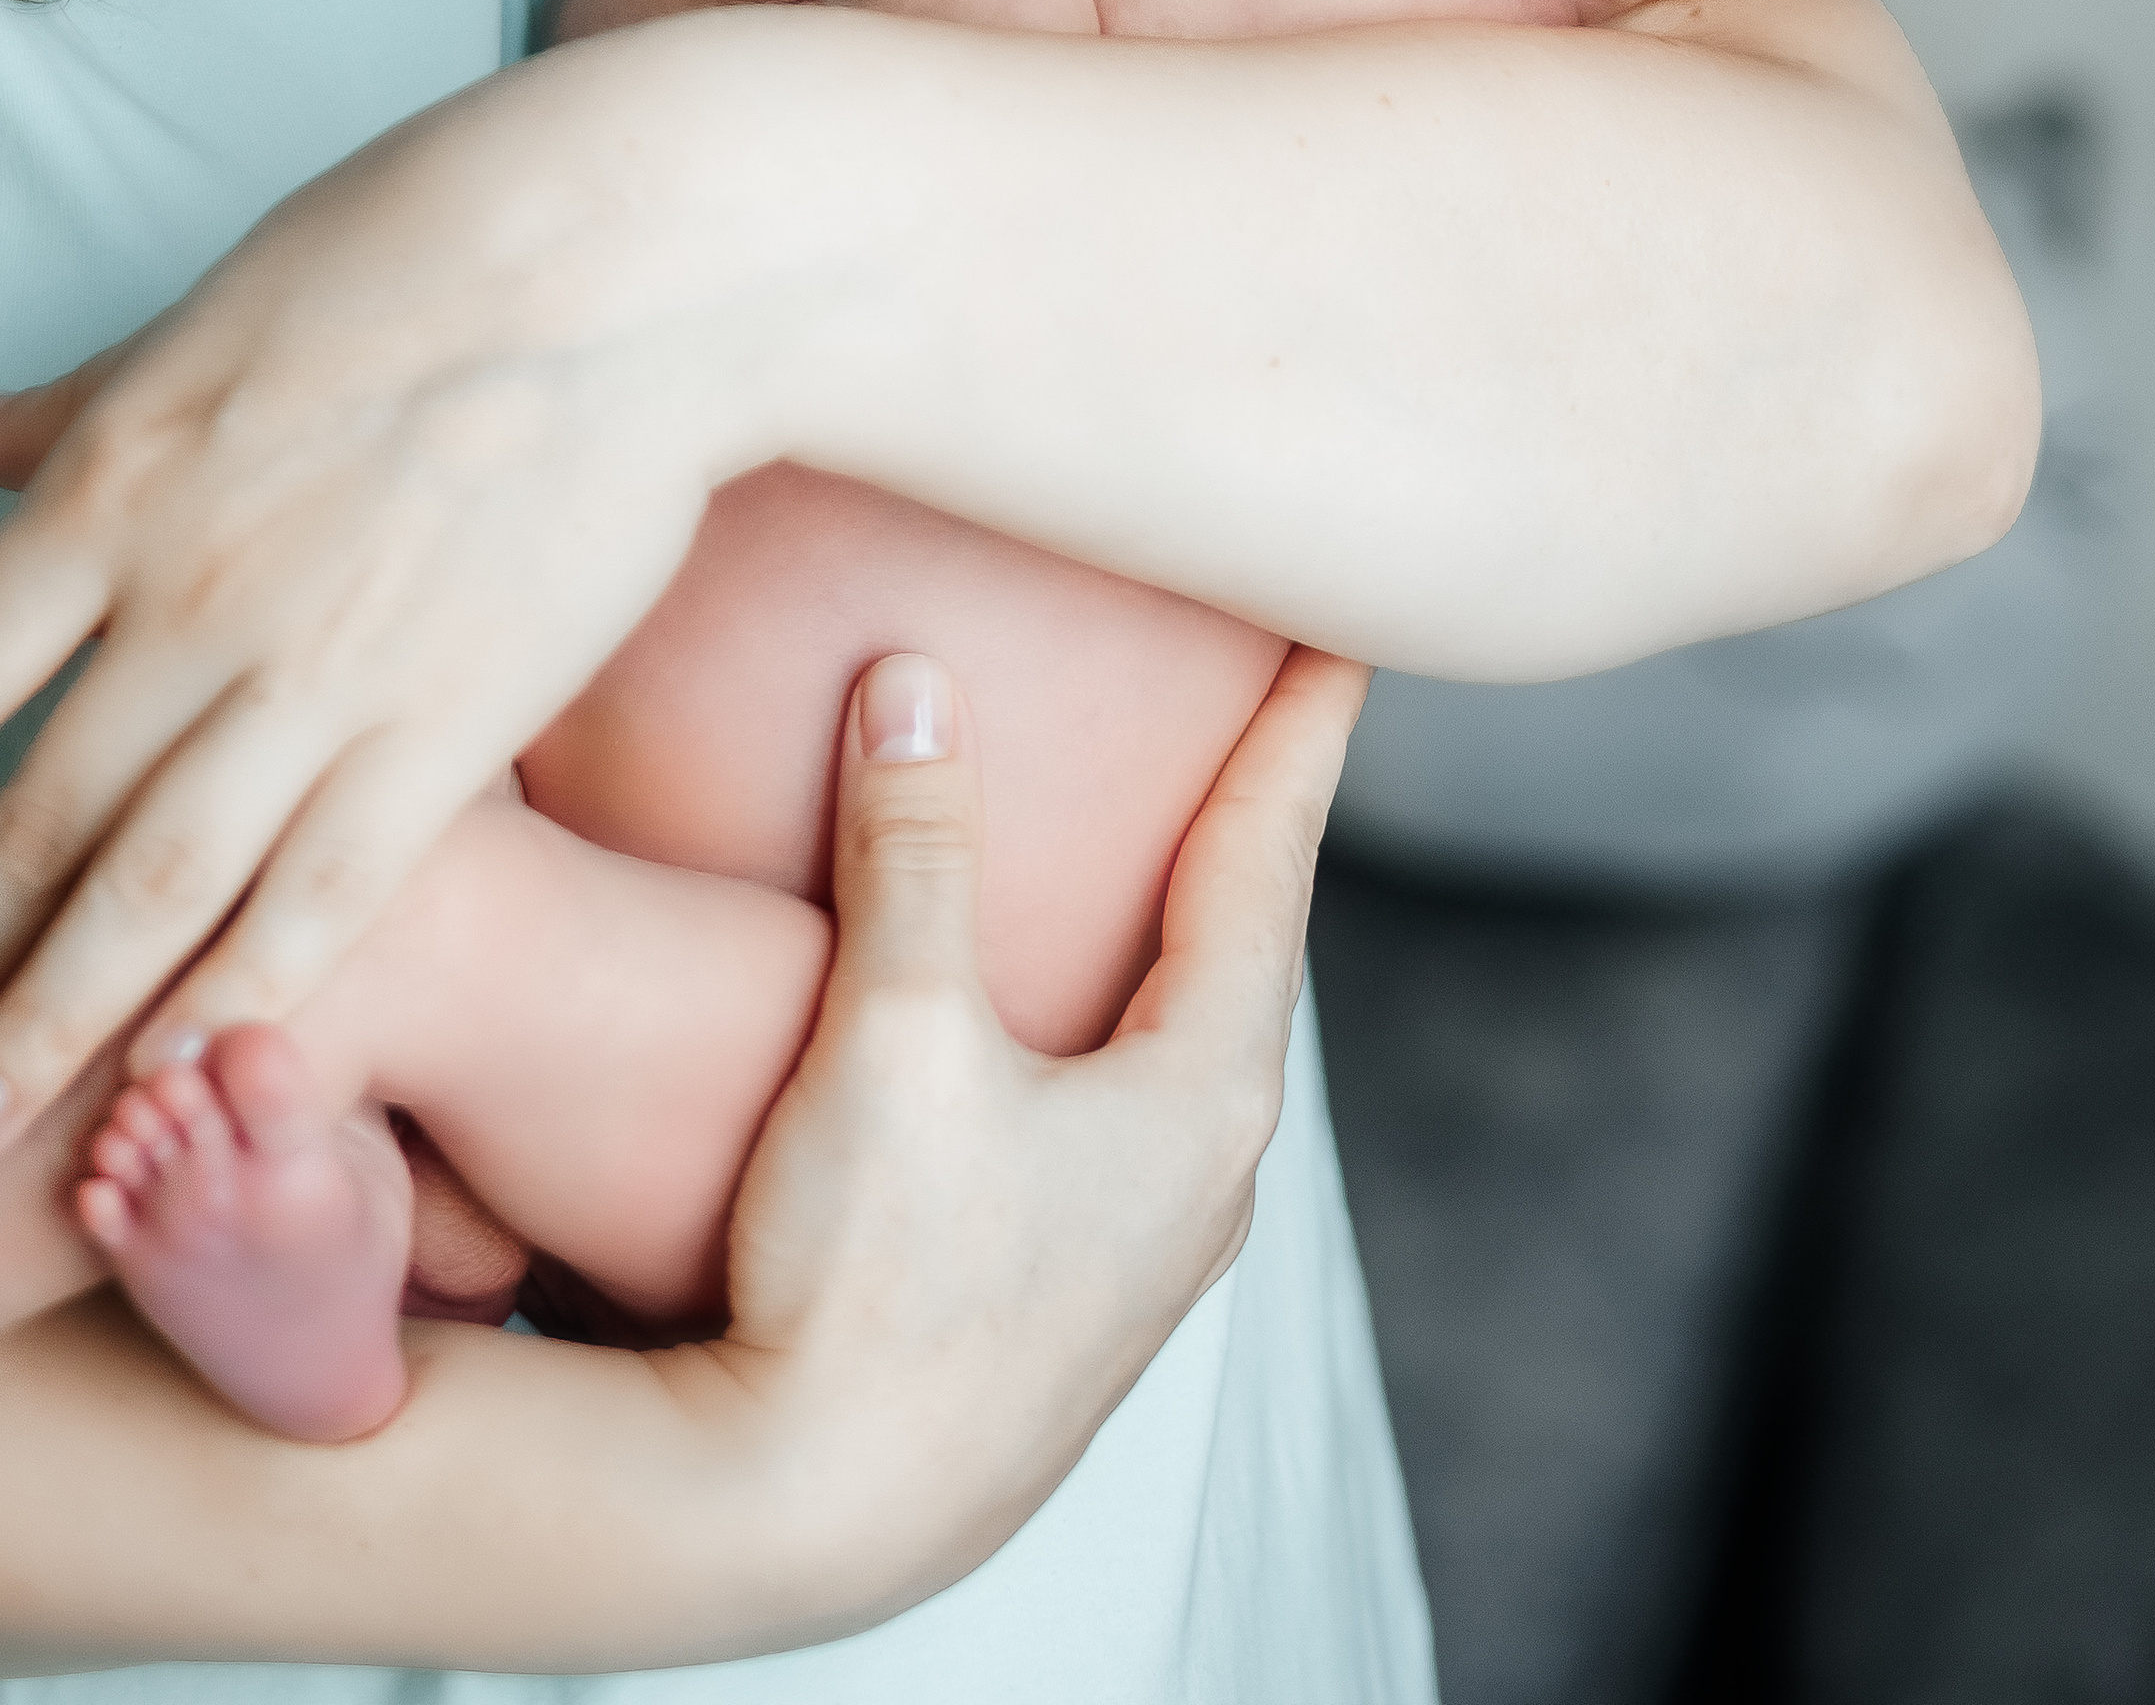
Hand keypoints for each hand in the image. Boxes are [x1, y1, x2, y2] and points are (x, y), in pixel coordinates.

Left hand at [0, 18, 859, 1164]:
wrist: (634, 263)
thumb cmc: (426, 248)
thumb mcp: (212, 310)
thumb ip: (74, 407)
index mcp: (118, 482)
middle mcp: (193, 596)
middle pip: (33, 824)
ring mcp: (324, 670)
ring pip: (154, 892)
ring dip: (51, 1029)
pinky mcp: (454, 723)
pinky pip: (322, 893)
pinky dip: (239, 995)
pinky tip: (181, 1068)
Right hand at [703, 640, 1369, 1621]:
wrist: (811, 1517)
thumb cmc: (871, 1284)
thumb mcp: (895, 1035)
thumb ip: (917, 851)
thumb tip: (917, 685)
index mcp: (1204, 1096)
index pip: (1270, 864)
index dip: (1299, 737)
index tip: (1343, 636)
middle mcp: (1205, 1171)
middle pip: (1248, 945)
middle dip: (1255, 820)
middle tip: (1270, 703)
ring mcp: (1141, 1244)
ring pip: (1186, 1034)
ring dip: (1183, 924)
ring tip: (1173, 836)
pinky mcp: (1067, 1286)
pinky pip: (1122, 1099)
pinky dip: (1114, 1009)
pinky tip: (1063, 1007)